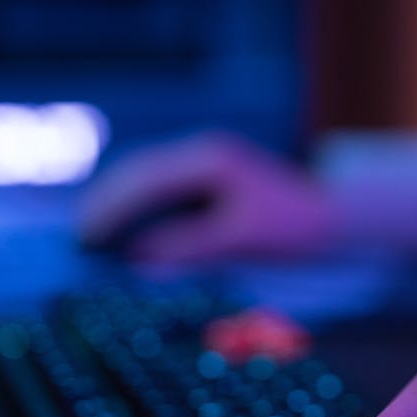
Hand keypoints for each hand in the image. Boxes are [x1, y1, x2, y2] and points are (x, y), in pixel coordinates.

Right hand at [79, 133, 336, 263]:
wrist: (338, 219)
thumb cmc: (294, 227)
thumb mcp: (240, 239)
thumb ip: (188, 247)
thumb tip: (139, 259)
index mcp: (208, 160)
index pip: (145, 179)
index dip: (112, 208)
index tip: (86, 234)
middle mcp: (203, 156)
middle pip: (139, 174)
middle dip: (107, 204)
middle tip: (79, 238)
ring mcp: (207, 168)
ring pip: (149, 182)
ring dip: (122, 207)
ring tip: (94, 237)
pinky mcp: (213, 185)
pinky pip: (165, 194)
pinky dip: (142, 213)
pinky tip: (131, 236)